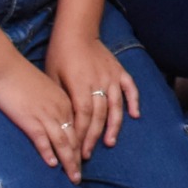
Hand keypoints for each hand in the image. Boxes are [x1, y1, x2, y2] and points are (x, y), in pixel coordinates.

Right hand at [0, 60, 82, 182]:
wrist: (5, 68)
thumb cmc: (22, 78)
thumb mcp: (45, 90)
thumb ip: (52, 105)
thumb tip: (54, 121)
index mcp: (65, 102)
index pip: (78, 129)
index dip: (80, 147)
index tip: (81, 161)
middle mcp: (60, 109)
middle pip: (74, 139)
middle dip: (77, 160)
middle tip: (78, 178)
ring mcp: (46, 115)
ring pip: (62, 142)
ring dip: (68, 162)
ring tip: (73, 178)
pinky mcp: (30, 119)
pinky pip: (42, 140)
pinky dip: (48, 153)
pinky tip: (52, 165)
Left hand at [44, 28, 139, 156]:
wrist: (77, 32)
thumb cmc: (60, 55)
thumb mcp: (52, 77)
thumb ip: (61, 99)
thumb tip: (62, 124)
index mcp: (80, 84)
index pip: (83, 114)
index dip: (80, 134)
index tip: (75, 150)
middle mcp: (98, 82)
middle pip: (99, 115)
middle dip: (92, 137)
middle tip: (86, 155)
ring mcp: (111, 76)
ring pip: (115, 106)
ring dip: (113, 126)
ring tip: (109, 143)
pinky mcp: (119, 71)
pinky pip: (130, 87)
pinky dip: (134, 101)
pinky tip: (135, 115)